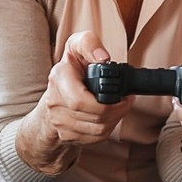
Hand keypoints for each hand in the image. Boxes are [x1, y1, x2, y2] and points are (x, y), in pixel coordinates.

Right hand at [35, 31, 130, 146]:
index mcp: (58, 78)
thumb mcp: (77, 46)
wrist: (56, 92)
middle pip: (94, 116)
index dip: (105, 101)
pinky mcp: (67, 135)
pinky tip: (111, 115)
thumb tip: (102, 58)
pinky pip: (95, 137)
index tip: (121, 94)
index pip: (80, 100)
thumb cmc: (72, 67)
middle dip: (117, 109)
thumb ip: (89, 43)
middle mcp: (55, 102)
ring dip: (116, 118)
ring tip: (121, 106)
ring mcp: (59, 121)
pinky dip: (108, 127)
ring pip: (96, 128)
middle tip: (126, 100)